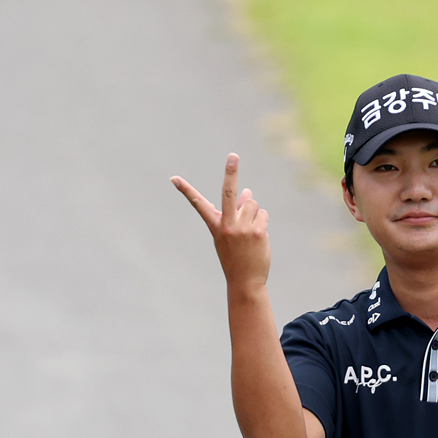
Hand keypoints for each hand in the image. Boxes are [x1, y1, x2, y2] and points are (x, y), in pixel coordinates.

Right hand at [171, 153, 270, 285]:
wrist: (245, 282)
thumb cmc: (236, 257)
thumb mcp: (231, 235)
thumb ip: (236, 213)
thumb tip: (248, 191)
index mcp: (215, 226)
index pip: (198, 204)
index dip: (186, 191)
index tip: (174, 178)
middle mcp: (227, 225)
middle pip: (229, 193)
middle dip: (231, 172)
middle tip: (233, 156)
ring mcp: (242, 228)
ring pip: (251, 203)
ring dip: (253, 212)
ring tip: (250, 232)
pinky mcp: (257, 231)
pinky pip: (262, 214)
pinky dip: (262, 222)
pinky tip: (258, 237)